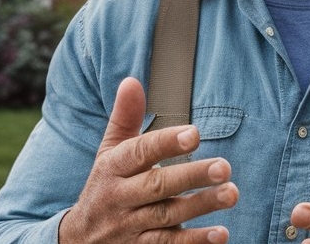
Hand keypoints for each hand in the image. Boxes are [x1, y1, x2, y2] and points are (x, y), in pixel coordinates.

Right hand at [59, 77, 238, 243]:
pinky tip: (221, 234)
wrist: (77, 241)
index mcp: (112, 168)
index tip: (195, 134)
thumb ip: (125, 118)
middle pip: (156, 186)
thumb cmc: (105, 186)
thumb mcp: (108, 153)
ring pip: (166, 217)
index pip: (139, 153)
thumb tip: (131, 81)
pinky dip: (194, 241)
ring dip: (201, 206)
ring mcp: (130, 228)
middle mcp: (120, 198)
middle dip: (191, 176)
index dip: (166, 143)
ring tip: (231, 193)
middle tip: (224, 167)